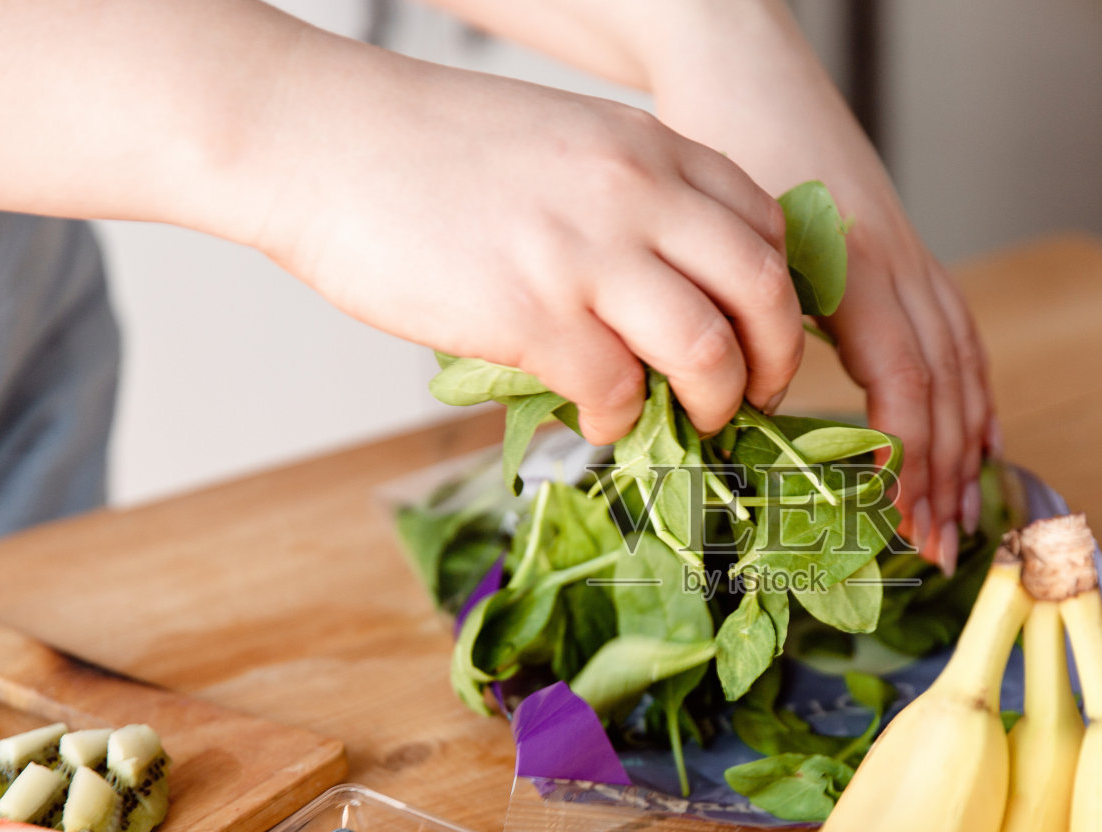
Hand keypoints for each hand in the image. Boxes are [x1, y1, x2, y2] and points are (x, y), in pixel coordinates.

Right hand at [245, 39, 803, 443]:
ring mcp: (589, 255)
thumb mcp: (564, 144)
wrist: (322, 139)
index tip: (763, 338)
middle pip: (764, 292)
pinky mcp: (533, 314)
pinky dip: (623, 421)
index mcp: (650, 148)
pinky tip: (600, 420)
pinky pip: (619, 391)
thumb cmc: (429, 149)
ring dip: (713, 403)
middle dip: (776, 361)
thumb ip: (629, 204)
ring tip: (689, 422)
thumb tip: (666, 296)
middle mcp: (637, 194)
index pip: (767, 228)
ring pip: (710, 350)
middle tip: (754, 397)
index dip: (780, 297)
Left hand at [614, 2, 993, 571]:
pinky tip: (973, 442)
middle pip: (946, 386)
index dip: (903, 456)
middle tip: (931, 550)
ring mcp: (913, 259)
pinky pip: (959, 338)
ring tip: (957, 520)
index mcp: (856, 267)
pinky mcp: (909, 258)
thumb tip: (726, 422)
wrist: (744, 67)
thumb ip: (737, 320)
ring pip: (963, 367)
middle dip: (942, 475)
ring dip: (963, 450)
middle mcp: (899, 267)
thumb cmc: (721, 142)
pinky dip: (973, 399)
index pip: (905, 381)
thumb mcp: (721, 237)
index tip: (891, 515)